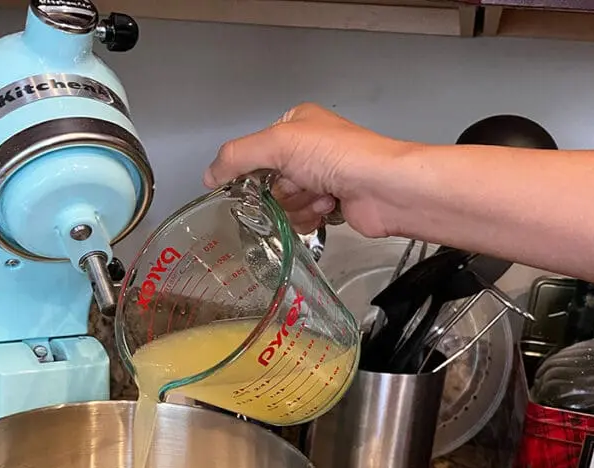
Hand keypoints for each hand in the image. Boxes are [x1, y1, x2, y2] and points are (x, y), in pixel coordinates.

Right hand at [203, 103, 409, 236]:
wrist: (384, 188)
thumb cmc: (338, 155)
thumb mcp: (277, 143)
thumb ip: (235, 157)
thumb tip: (209, 176)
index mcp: (296, 123)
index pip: (255, 150)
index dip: (255, 168)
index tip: (260, 177)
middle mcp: (309, 149)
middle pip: (268, 182)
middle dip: (283, 189)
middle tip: (301, 183)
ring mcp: (322, 177)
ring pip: (284, 203)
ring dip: (299, 204)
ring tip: (322, 194)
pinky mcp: (332, 204)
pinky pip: (301, 219)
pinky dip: (311, 216)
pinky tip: (330, 207)